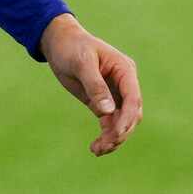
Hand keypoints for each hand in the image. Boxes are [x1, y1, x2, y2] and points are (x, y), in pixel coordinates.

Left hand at [40, 13, 142, 155]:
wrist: (59, 43)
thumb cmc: (72, 47)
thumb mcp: (82, 64)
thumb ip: (95, 86)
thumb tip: (108, 112)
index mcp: (124, 71)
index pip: (133, 99)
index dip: (127, 118)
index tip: (115, 134)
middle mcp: (124, 84)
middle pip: (132, 114)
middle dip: (120, 132)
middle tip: (103, 146)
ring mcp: (115, 94)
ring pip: (122, 122)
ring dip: (113, 138)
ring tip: (96, 150)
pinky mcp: (102, 102)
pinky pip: (110, 123)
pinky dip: (106, 136)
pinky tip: (95, 147)